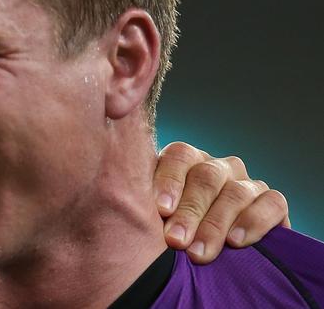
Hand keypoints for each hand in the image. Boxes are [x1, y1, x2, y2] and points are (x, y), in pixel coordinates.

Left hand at [154, 141, 289, 263]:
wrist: (206, 252)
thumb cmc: (172, 231)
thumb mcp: (155, 215)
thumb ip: (147, 204)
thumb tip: (136, 207)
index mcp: (186, 161)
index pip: (179, 156)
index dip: (170, 180)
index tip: (161, 209)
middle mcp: (217, 167)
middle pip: (206, 177)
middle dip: (190, 211)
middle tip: (175, 240)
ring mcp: (245, 183)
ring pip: (235, 193)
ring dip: (215, 225)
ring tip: (198, 252)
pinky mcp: (272, 202)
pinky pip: (271, 203)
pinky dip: (254, 222)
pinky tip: (236, 241)